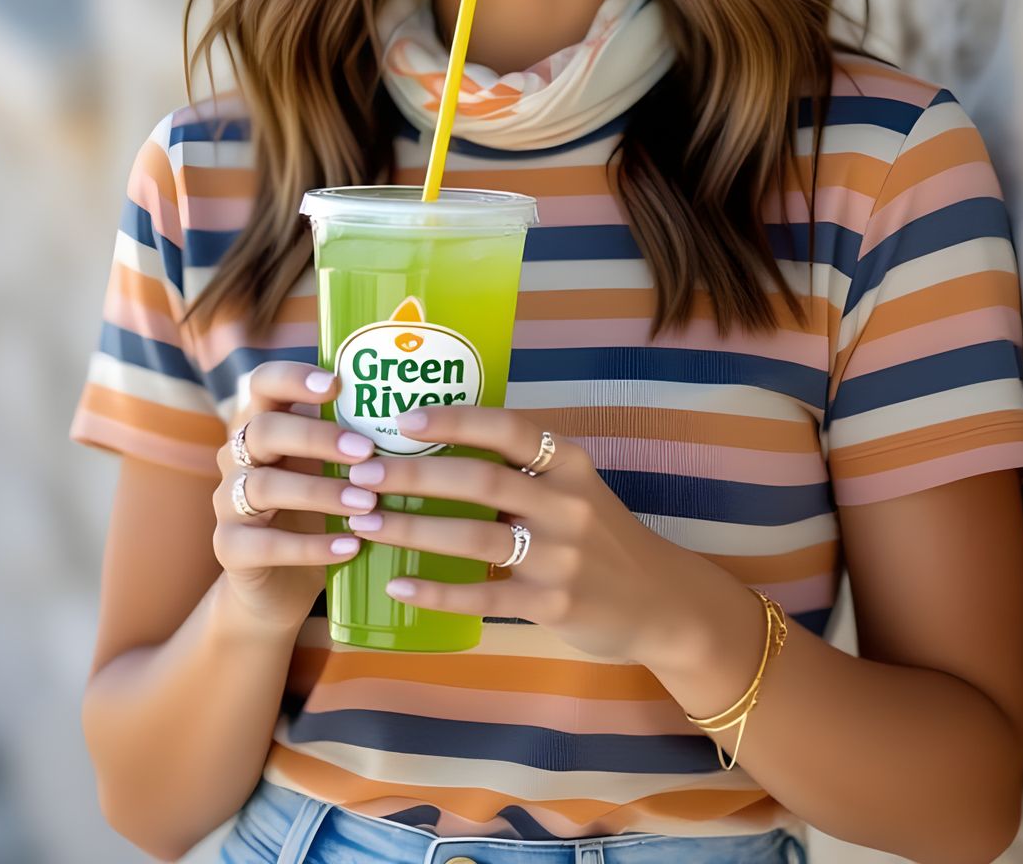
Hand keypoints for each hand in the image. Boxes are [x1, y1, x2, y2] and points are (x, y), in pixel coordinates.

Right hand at [211, 361, 378, 632]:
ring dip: (320, 492)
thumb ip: (356, 439)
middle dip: (317, 437)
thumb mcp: (334, 469)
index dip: (293, 377)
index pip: (264, 383)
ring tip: (367, 503)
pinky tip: (350, 545)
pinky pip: (263, 543)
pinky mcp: (229, 549)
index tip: (336, 383)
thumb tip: (421, 411)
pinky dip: (311, 545)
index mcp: (265, 424)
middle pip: (263, 430)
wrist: (279, 584)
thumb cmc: (318, 510)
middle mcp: (238, 457)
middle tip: (367, 451)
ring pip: (264, 486)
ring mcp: (228, 502)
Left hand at [340, 402, 697, 663]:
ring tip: (365, 522)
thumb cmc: (601, 536)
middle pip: (481, 481)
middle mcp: (566, 504)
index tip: (402, 419)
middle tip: (363, 473)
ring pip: (475, 538)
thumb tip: (438, 444)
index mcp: (570, 464)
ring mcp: (560, 557)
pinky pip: (482, 596)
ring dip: (414, 528)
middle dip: (415, 475)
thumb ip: (523, 470)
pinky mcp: (551, 603)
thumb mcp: (574, 489)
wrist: (660, 602)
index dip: (454, 420)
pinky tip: (397, 583)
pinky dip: (435, 590)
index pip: (508, 428)